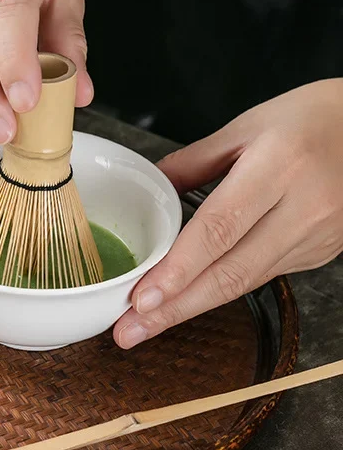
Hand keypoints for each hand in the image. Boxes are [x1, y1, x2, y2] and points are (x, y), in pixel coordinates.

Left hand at [114, 79, 342, 348]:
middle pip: (231, 272)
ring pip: (245, 283)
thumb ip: (193, 160)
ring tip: (146, 325)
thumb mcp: (248, 126)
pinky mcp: (320, 253)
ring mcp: (317, 236)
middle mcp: (303, 208)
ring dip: (191, 308)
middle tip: (129, 330)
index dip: (178, 270)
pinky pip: (261, 276)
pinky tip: (187, 301)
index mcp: (279, 166)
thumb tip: (152, 187)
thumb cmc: (312, 119)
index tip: (142, 298)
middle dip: (175, 308)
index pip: (219, 229)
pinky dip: (220, 292)